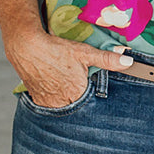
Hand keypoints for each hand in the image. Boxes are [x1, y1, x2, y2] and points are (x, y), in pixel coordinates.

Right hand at [7, 30, 133, 107]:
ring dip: (66, 99)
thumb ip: (107, 60)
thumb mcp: (85, 52)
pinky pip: (49, 105)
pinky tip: (54, 87)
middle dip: (79, 97)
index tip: (89, 87)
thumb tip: (127, 61)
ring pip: (63, 106)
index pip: (91, 102)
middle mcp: (63, 102)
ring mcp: (49, 102)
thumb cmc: (55, 50)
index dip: (92, 94)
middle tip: (75, 83)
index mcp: (77, 93)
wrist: (26, 47)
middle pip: (77, 105)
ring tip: (64, 84)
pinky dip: (53, 98)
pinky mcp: (37, 99)